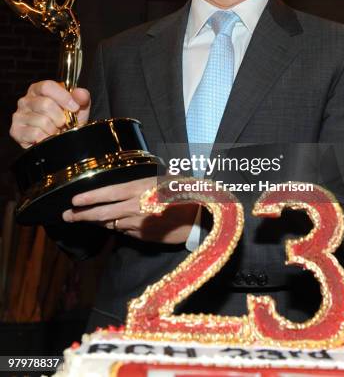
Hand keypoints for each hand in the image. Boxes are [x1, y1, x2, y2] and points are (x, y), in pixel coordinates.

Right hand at [10, 80, 90, 148]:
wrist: (58, 141)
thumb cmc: (66, 121)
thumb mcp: (78, 108)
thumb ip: (81, 98)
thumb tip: (81, 93)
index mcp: (38, 89)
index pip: (47, 86)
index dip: (63, 97)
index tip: (74, 107)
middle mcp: (25, 100)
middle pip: (45, 104)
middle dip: (60, 117)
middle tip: (63, 123)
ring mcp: (19, 115)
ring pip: (42, 120)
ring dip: (54, 129)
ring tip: (55, 131)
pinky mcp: (16, 131)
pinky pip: (35, 133)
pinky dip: (46, 138)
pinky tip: (47, 137)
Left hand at [62, 178, 197, 244]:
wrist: (201, 217)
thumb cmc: (185, 192)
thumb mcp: (164, 180)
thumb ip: (143, 185)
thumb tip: (127, 188)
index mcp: (140, 190)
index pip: (108, 194)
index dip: (89, 198)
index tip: (74, 201)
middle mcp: (135, 208)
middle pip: (103, 214)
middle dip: (82, 215)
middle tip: (67, 215)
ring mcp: (138, 225)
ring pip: (111, 224)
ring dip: (97, 222)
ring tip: (84, 219)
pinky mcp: (143, 238)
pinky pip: (124, 232)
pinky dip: (116, 228)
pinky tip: (112, 225)